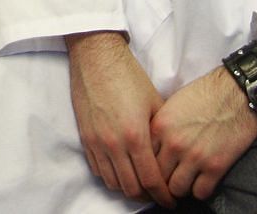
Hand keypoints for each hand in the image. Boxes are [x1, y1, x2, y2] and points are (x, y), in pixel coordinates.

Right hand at [65, 32, 171, 207]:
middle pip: (132, 188)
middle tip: (158, 195)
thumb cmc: (128, 75)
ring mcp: (97, 142)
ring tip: (140, 186)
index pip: (151, 180)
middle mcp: (114, 144)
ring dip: (128, 189)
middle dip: (148, 197)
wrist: (97, 57)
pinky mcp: (85, 137)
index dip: (163, 195)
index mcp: (136, 135)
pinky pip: (97, 170)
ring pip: (113, 182)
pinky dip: (111, 177)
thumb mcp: (155, 102)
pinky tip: (121, 172)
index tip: (171, 199)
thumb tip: (169, 155)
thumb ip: (160, 132)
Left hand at [150, 68, 256, 203]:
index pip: (143, 159)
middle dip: (162, 182)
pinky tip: (202, 181)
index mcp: (160, 127)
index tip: (153, 171)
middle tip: (168, 182)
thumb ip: (159, 128)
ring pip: (177, 189)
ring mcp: (195, 156)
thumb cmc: (205, 95)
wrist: (236, 92)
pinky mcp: (216, 166)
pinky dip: (200, 190)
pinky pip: (200, 193)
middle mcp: (174, 144)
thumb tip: (150, 148)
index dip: (148, 167)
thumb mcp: (172, 105)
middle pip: (157, 178)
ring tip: (185, 181)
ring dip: (181, 188)